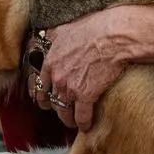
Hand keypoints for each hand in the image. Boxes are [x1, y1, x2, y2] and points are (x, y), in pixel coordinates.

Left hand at [29, 5, 153, 131]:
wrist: (113, 36)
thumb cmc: (93, 28)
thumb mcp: (65, 28)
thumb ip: (53, 35)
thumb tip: (47, 34)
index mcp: (50, 61)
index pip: (40, 85)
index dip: (43, 95)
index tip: (46, 100)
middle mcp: (57, 77)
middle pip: (52, 101)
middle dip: (57, 108)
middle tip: (62, 111)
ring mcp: (70, 88)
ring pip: (64, 111)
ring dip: (68, 119)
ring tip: (73, 122)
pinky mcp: (86, 96)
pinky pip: (82, 116)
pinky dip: (84, 123)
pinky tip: (87, 125)